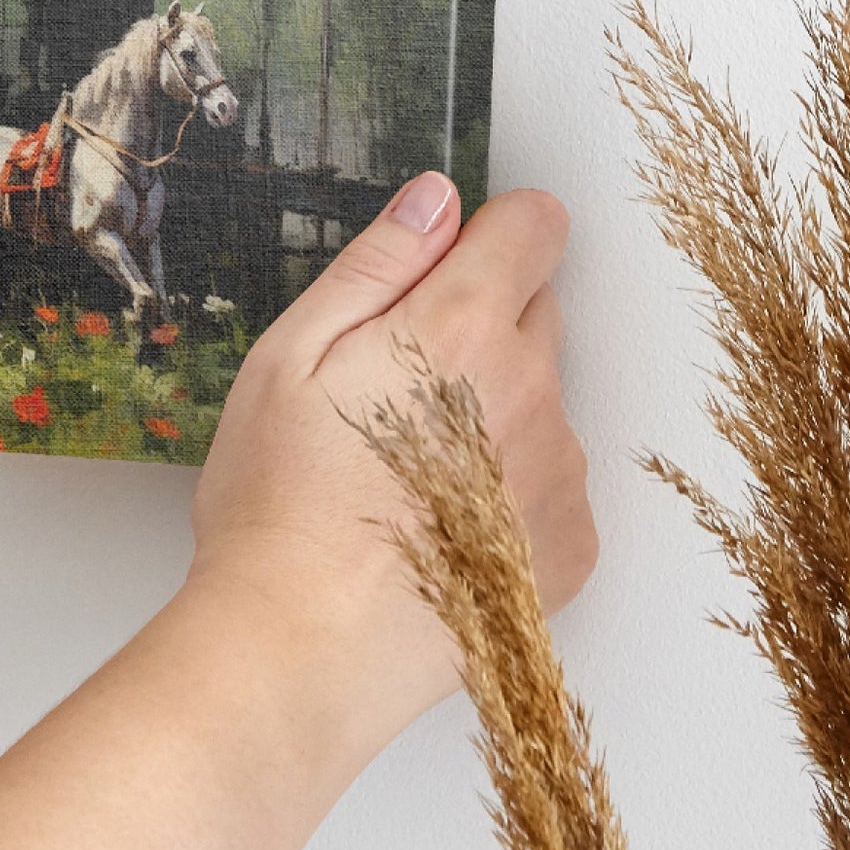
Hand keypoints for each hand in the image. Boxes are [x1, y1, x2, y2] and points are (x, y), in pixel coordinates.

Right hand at [188, 175, 596, 755]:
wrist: (303, 650)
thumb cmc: (279, 503)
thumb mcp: (292, 355)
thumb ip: (377, 264)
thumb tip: (437, 198)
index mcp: (462, 327)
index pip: (535, 226)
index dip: (489, 232)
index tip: (443, 267)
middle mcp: (533, 390)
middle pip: (537, 310)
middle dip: (479, 323)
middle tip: (392, 385)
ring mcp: (559, 473)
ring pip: (541, 400)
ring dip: (494, 410)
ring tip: (405, 471)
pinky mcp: (570, 547)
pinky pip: (550, 482)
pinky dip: (508, 489)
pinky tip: (438, 524)